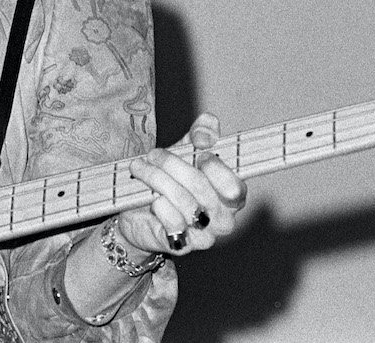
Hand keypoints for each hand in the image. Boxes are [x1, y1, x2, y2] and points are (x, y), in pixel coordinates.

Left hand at [117, 112, 245, 257]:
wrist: (140, 213)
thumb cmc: (171, 179)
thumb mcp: (187, 150)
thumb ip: (202, 133)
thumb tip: (207, 128)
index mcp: (232, 197)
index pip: (235, 187)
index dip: (217, 169)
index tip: (199, 153)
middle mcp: (223, 219)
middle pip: (201, 188)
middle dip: (173, 165)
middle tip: (153, 154)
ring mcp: (204, 236)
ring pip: (183, 202)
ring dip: (157, 179)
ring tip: (139, 168)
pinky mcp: (181, 246)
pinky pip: (173, 222)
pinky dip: (159, 204)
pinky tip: (150, 197)